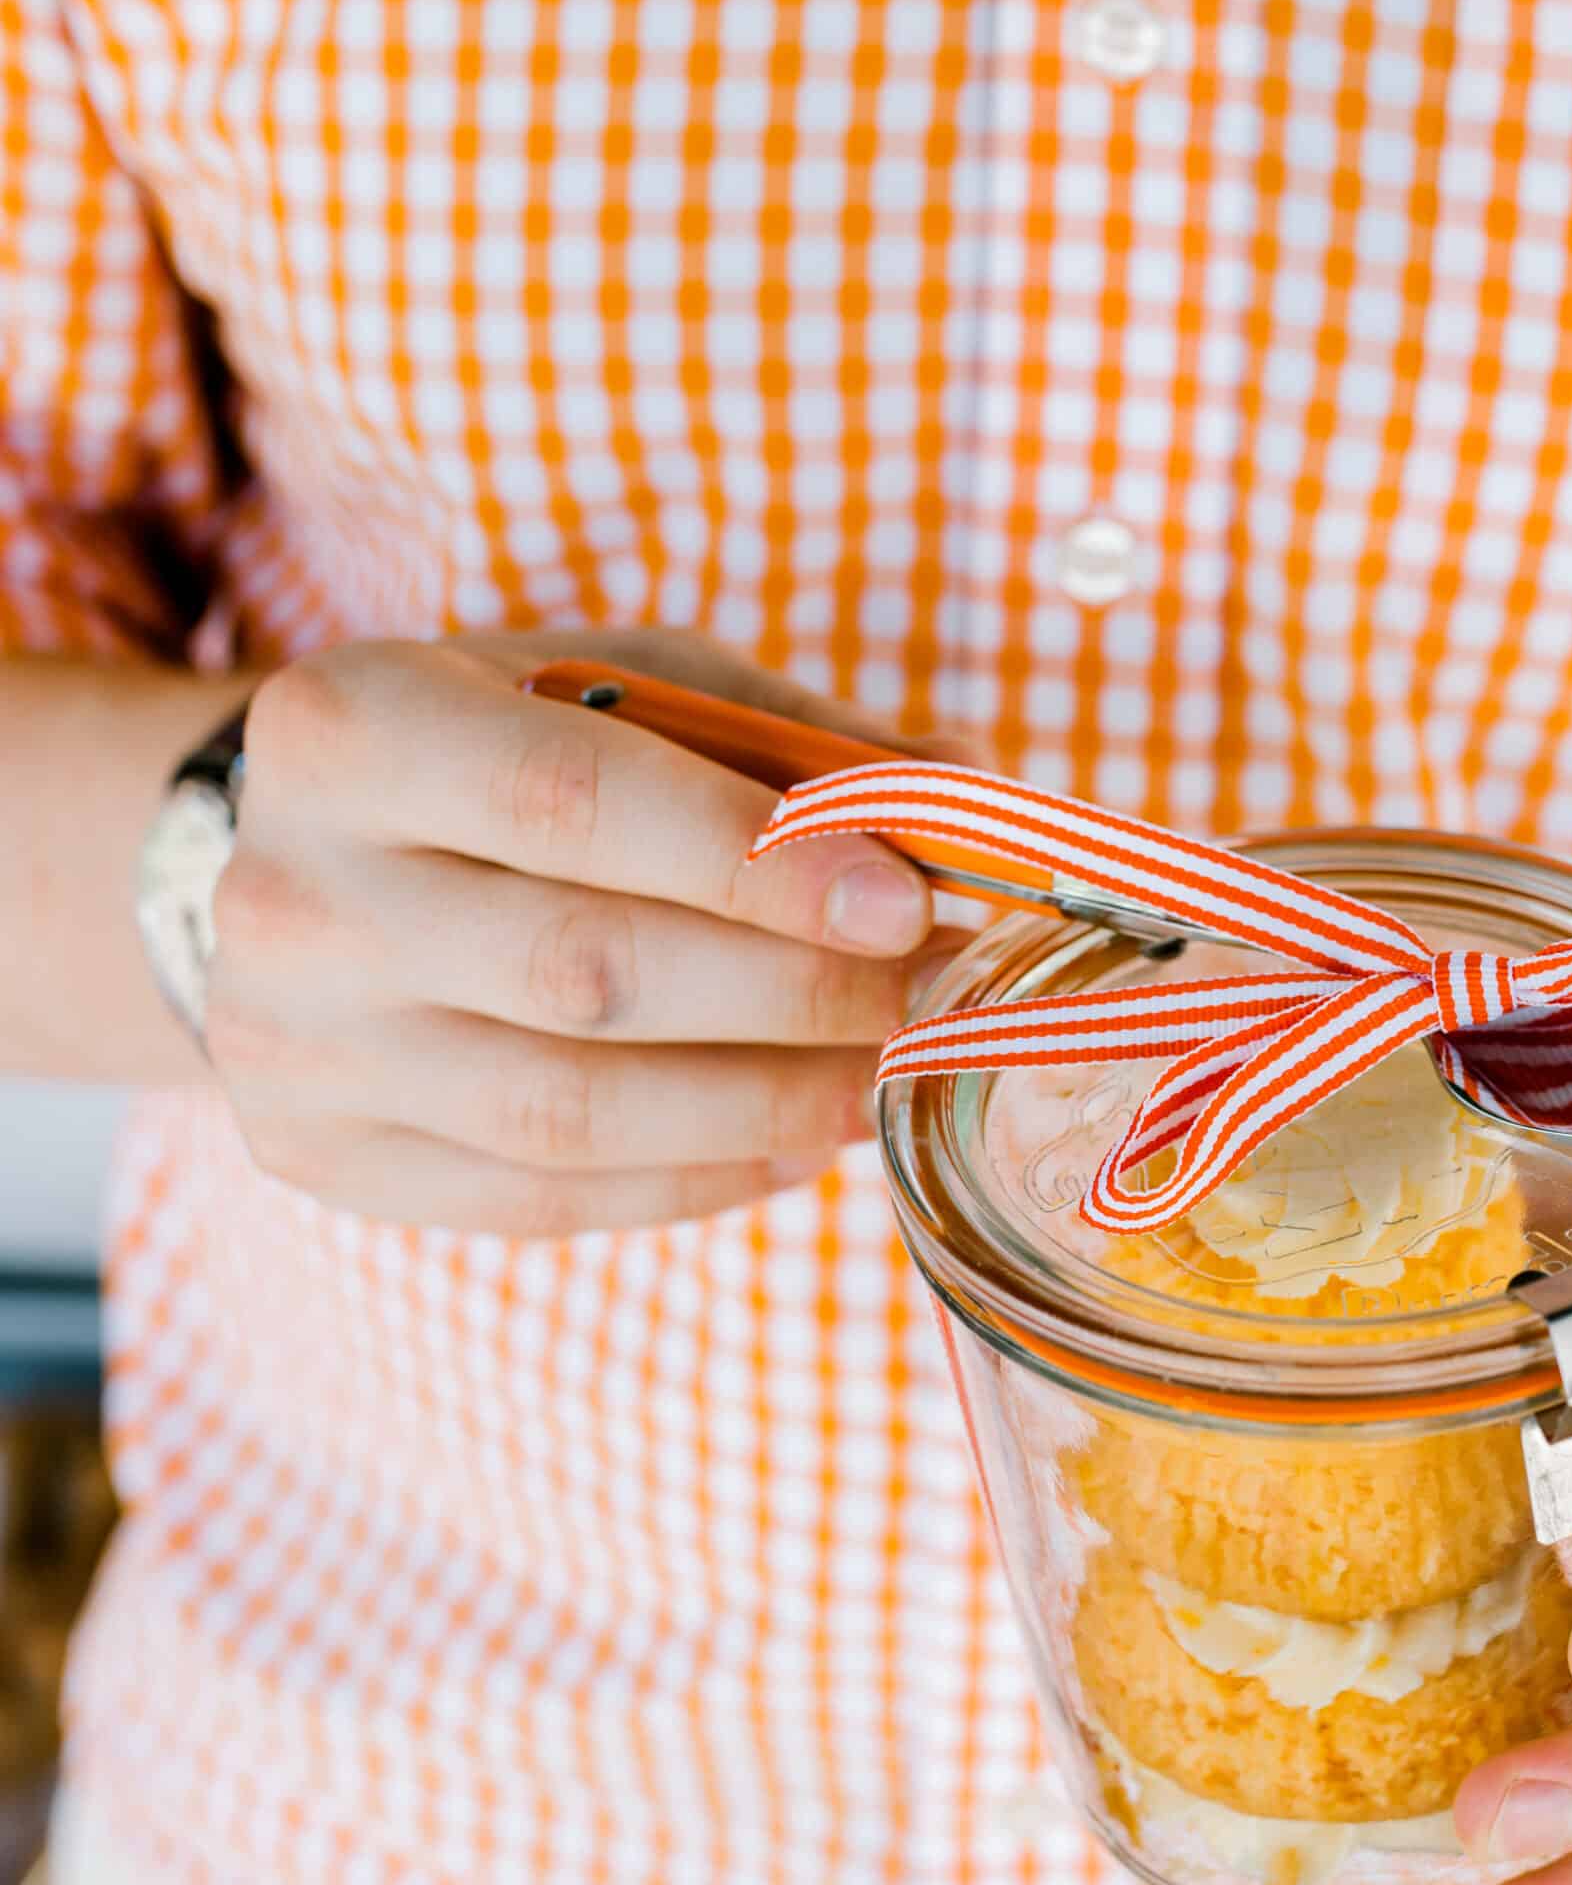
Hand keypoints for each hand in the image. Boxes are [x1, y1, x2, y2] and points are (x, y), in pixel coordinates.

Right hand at [203, 627, 938, 1232]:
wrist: (286, 863)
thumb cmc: (493, 754)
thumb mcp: (612, 685)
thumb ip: (784, 740)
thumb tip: (972, 803)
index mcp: (350, 728)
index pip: (573, 801)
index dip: (754, 862)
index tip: (907, 904)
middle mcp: (295, 894)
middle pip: (584, 972)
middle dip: (795, 994)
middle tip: (938, 997)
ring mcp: (294, 1046)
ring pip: (569, 1111)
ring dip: (768, 1103)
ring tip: (891, 1075)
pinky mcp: (320, 1158)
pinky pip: (543, 1199)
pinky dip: (697, 1176)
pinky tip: (798, 1139)